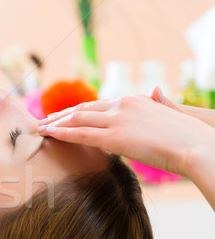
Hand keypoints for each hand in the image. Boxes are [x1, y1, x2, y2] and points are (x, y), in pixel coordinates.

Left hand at [36, 92, 214, 177]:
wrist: (197, 146)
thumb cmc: (189, 137)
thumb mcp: (173, 114)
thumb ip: (162, 104)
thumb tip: (157, 92)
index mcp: (135, 100)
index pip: (99, 104)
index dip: (79, 109)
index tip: (65, 114)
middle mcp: (123, 105)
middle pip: (84, 108)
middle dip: (62, 115)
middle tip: (45, 121)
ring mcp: (117, 119)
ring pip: (78, 118)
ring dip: (56, 123)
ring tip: (41, 128)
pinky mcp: (114, 137)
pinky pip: (81, 133)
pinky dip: (62, 133)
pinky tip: (50, 135)